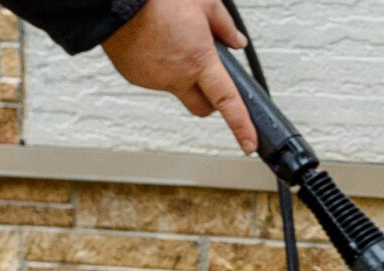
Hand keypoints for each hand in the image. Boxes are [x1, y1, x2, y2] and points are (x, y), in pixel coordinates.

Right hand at [102, 0, 258, 151]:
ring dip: (180, 76)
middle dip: (210, 100)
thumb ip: (224, 26)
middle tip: (209, 79)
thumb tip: (236, 41)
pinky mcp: (134, 77)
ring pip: (176, 89)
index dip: (241, 125)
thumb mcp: (203, 2)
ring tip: (171, 40)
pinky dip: (158, 67)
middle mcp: (176, 76)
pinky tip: (153, 43)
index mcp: (199, 60)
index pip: (227, 101)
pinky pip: (153, 79)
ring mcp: (153, 80)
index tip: (249, 143)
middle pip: (201, 107)